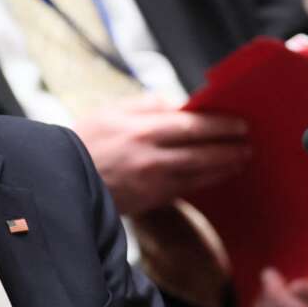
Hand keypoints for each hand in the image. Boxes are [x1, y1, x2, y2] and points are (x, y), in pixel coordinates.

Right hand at [73, 95, 250, 214]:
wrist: (59, 179)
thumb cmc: (83, 141)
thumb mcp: (111, 112)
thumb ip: (146, 105)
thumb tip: (175, 105)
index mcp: (143, 130)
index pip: (193, 125)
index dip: (220, 125)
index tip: (239, 124)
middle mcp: (152, 157)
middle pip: (202, 152)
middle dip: (229, 149)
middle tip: (248, 145)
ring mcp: (151, 182)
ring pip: (198, 175)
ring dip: (222, 168)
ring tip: (240, 161)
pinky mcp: (148, 200)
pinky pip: (184, 190)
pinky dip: (203, 183)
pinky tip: (215, 176)